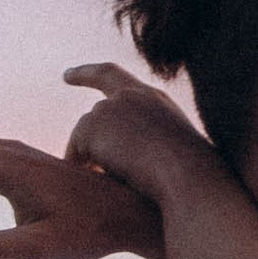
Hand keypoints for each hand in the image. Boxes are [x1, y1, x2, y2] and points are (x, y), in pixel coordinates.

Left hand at [62, 61, 225, 205]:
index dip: (88, 74)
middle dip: (86, 136)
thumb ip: (151, 144)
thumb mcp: (176, 151)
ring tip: (103, 184)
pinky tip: (91, 183)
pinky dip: (81, 166)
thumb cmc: (190, 176)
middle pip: (96, 114)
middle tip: (76, 158)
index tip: (66, 74)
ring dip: (92, 159)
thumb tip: (131, 161)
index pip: (113, 76)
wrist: (188, 178)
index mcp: (154, 99)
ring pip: (87, 135)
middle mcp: (131, 95)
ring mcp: (111, 107)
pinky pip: (75, 150)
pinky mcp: (92, 125)